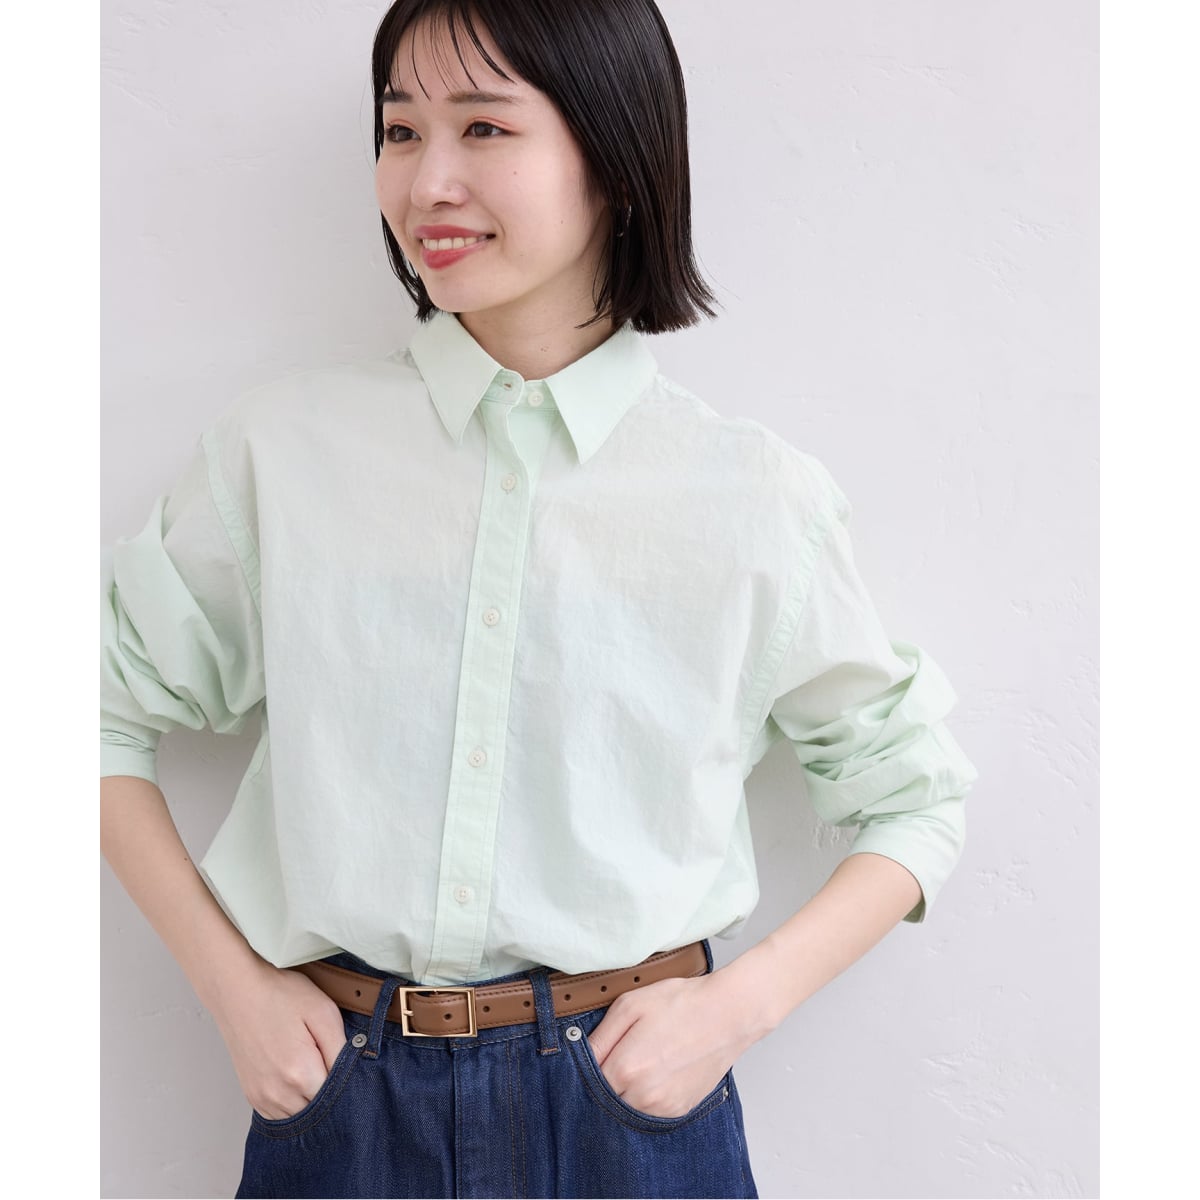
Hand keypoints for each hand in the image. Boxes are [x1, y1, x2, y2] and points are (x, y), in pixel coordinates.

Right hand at [207, 960, 346, 1119]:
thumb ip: (341, 1048)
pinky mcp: (252, 1097)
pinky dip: (293, 1105)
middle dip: (332, 1097)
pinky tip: (298, 1082)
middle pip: (318, 1114)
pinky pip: (280, 1116)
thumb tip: (355, 1070)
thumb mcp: (323, 1012)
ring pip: (299, 1118)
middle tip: (334, 1068)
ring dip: (311, 1103)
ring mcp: (262, 1098)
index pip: (337, 1099)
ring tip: (315, 1071)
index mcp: (300, 1073)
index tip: (351, 1069)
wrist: (238, 992)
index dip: (349, 1085)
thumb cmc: (280, 996)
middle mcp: (279, 1093)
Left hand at [585, 968, 769, 1118]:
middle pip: (604, 1099)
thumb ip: (599, 1036)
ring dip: (625, 1090)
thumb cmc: (681, 1004)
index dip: (585, 1068)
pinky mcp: (679, 1111)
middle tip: (619, 1054)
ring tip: (641, 1059)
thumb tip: (577, 1054)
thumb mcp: (630, 1005)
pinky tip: (657, 1070)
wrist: (728, 1014)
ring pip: (625, 1107)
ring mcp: (663, 1107)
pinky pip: (648, 1110)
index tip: (592, 1056)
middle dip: (605, 1080)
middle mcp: (643, 1096)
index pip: (586, 1082)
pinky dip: (645, 1095)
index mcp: (626, 1069)